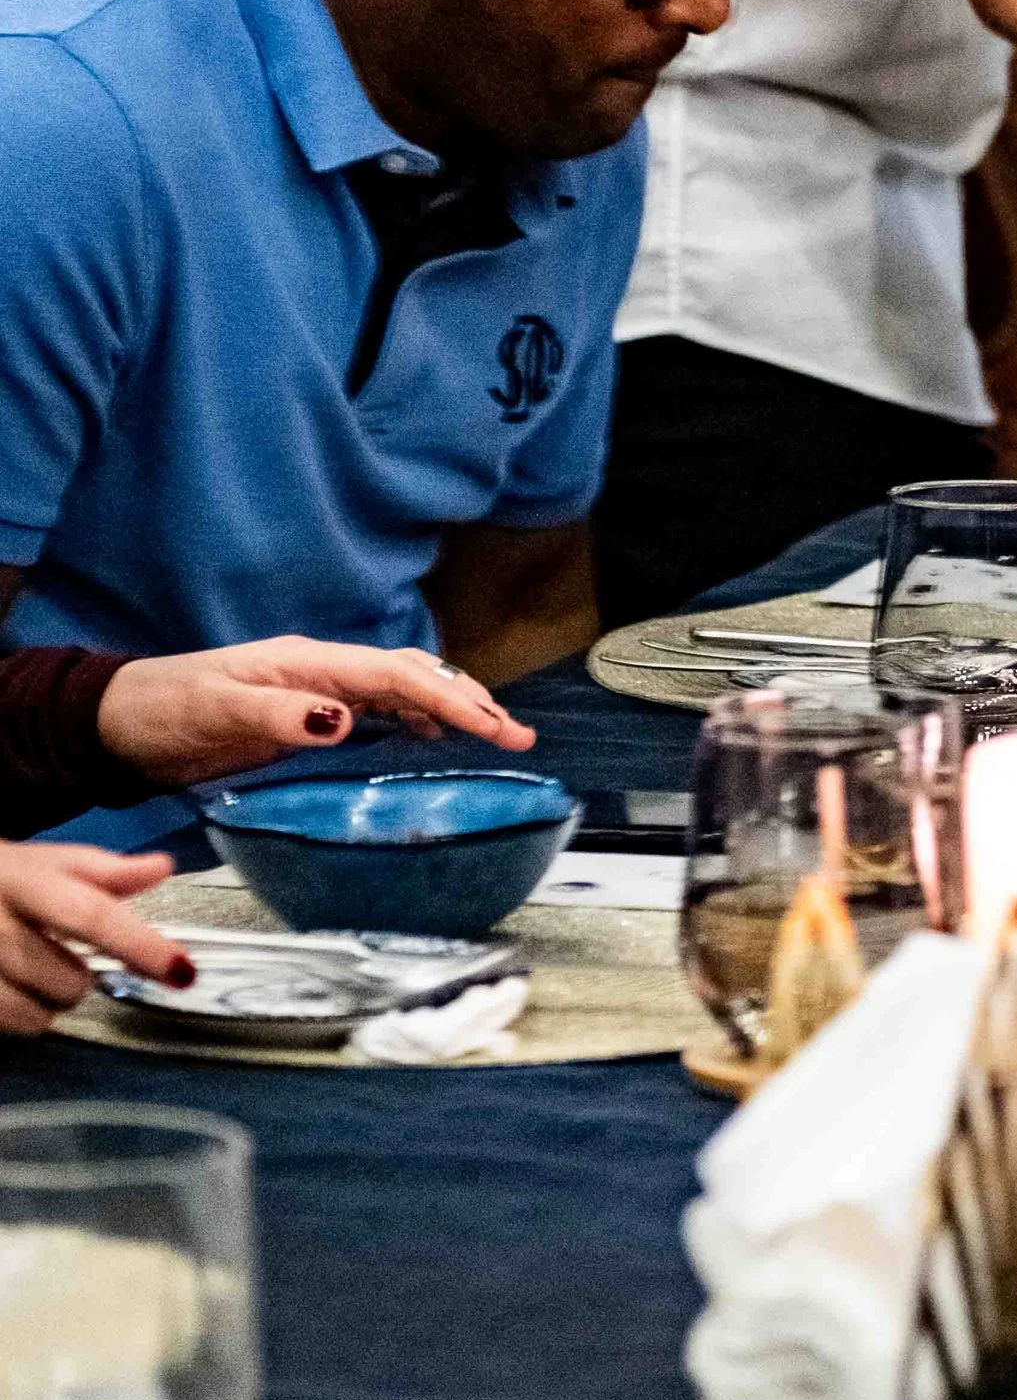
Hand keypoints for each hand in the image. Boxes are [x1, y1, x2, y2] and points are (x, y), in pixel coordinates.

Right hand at [0, 841, 181, 1033]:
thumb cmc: (1, 880)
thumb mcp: (44, 863)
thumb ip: (102, 871)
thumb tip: (162, 868)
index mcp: (22, 881)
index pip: (90, 915)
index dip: (139, 946)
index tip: (182, 972)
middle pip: (69, 977)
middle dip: (80, 974)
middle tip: (61, 951)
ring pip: (43, 1011)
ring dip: (52, 997)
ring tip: (34, 968)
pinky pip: (16, 1023)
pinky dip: (27, 1014)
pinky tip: (15, 987)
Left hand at [96, 639, 534, 789]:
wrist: (118, 720)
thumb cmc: (160, 709)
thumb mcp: (216, 713)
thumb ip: (281, 716)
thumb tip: (344, 717)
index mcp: (308, 663)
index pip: (398, 676)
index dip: (451, 700)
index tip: (493, 727)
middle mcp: (320, 670)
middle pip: (414, 675)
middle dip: (470, 701)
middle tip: (516, 736)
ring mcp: (315, 690)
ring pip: (403, 689)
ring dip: (452, 708)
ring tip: (497, 733)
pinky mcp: (305, 714)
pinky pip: (377, 709)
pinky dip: (417, 718)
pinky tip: (431, 736)